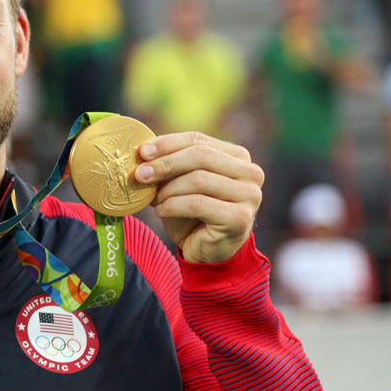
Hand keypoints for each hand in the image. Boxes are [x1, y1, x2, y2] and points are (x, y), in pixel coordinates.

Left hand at [137, 131, 263, 263]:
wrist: (206, 250)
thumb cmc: (191, 214)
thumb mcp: (180, 183)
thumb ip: (170, 165)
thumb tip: (144, 151)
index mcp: (237, 157)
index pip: (198, 140)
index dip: (168, 144)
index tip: (142, 152)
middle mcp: (250, 172)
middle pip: (200, 156)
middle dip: (165, 164)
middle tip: (140, 175)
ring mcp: (249, 195)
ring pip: (198, 179)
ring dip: (168, 190)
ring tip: (155, 201)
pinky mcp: (240, 217)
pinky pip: (197, 204)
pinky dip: (172, 206)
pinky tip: (162, 211)